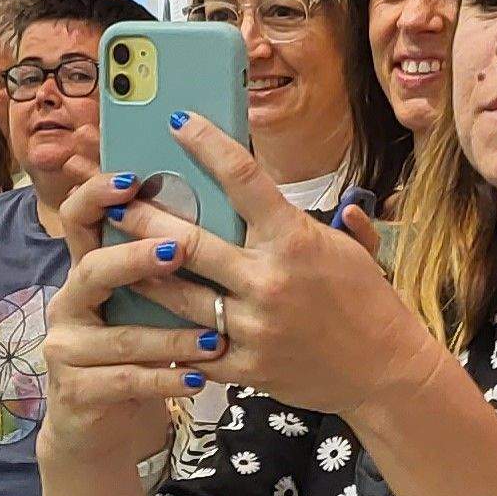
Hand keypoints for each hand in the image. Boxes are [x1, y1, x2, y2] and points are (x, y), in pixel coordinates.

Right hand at [42, 167, 229, 464]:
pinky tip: (200, 380)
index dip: (97, 195)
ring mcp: (66, 349)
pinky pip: (126, 381)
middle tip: (178, 249)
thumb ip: (162, 270)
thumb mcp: (145, 307)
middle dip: (134, 259)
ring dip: (172, 337)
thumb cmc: (135, 356)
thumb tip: (215, 217)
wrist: (100, 428)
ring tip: (216, 337)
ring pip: (121, 337)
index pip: (78, 219)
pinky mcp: (75, 391)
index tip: (133, 178)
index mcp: (87, 272)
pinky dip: (167, 380)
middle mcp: (68, 303)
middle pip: (92, 271)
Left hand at [71, 118, 440, 421]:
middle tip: (113, 200)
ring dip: (139, 273)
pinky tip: (141, 319)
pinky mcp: (245, 367)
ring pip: (176, 295)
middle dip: (142, 218)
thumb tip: (341, 201)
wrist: (386, 373)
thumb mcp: (357, 252)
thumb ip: (339, 223)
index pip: (243, 177)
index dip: (206, 143)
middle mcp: (268, 280)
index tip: (177, 122)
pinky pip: (192, 346)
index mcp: (295, 240)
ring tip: (110, 257)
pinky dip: (167, 332)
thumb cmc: (371, 305)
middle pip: (186, 240)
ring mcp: (253, 326)